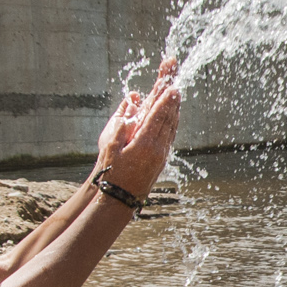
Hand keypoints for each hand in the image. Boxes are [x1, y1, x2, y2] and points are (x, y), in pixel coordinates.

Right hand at [101, 60, 180, 197]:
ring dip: (174, 113)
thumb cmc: (111, 173)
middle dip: (172, 102)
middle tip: (177, 86)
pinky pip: (170, 138)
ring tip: (176, 99)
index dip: (165, 101)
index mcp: (144, 144)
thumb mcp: (109, 148)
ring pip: (171, 130)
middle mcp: (157, 150)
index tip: (172, 87)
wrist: (120, 199)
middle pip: (168, 121)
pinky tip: (172, 120)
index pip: (157, 118)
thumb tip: (128, 109)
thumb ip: (120, 127)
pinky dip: (172, 125)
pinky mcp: (161, 162)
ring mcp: (161, 156)